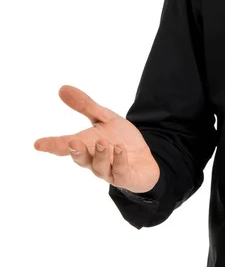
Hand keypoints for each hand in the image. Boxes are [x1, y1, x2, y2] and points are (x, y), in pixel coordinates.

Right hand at [34, 85, 159, 193]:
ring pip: (100, 167)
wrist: (145, 160)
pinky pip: (121, 171)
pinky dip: (120, 160)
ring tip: (103, 142)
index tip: (38, 144)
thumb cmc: (121, 139)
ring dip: (100, 155)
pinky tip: (120, 148)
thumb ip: (86, 106)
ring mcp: (110, 171)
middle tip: (72, 142)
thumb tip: (62, 88)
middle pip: (81, 159)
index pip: (65, 146)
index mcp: (86, 146)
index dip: (52, 145)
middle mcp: (94, 161)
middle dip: (76, 152)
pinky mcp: (126, 177)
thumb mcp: (105, 119)